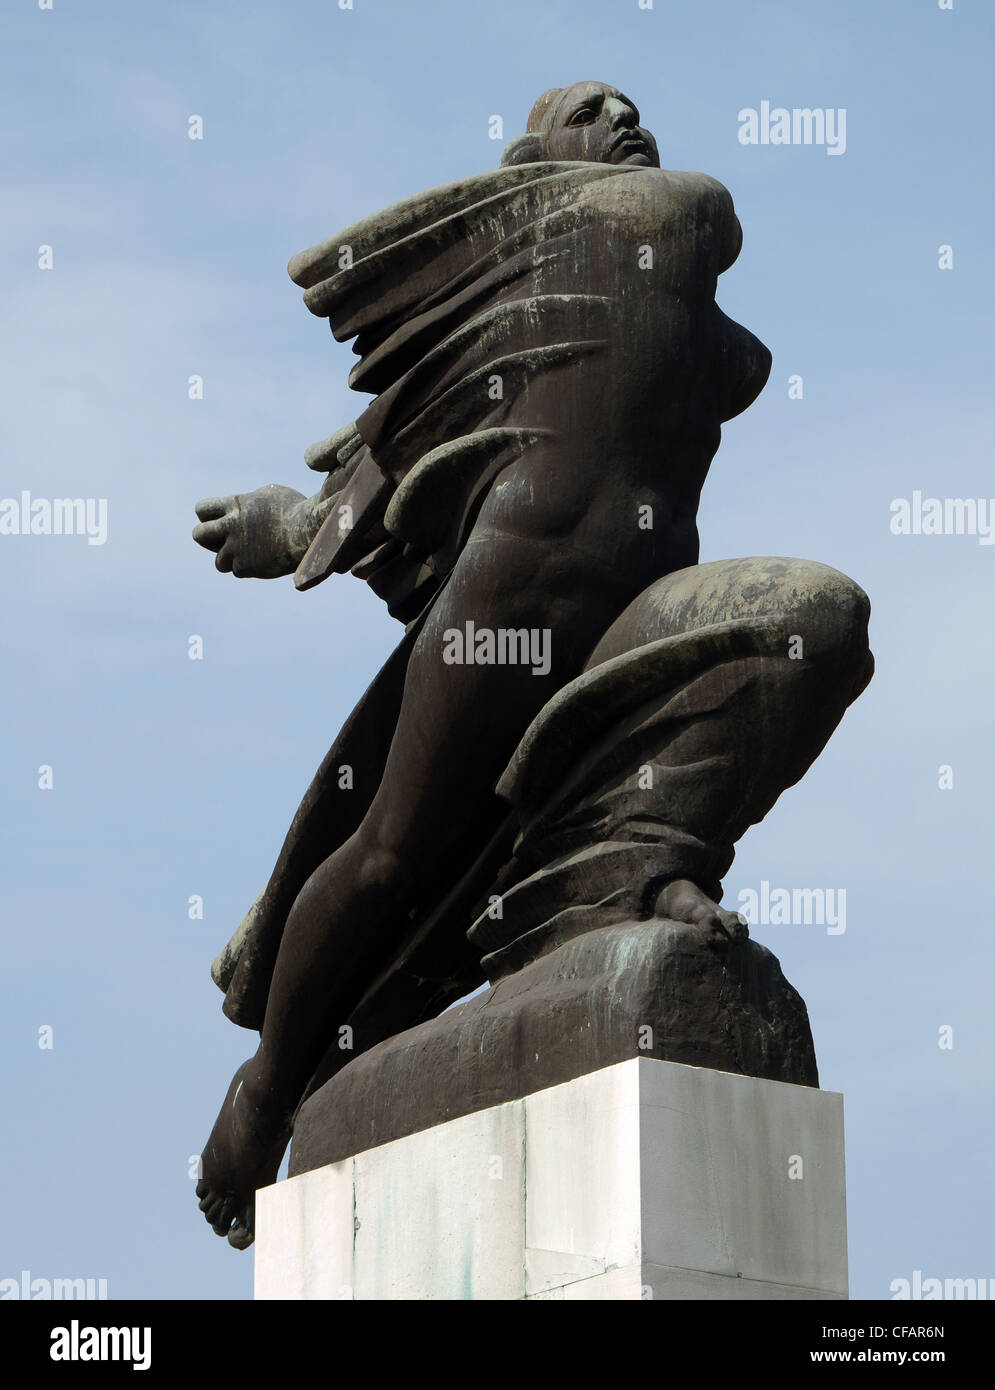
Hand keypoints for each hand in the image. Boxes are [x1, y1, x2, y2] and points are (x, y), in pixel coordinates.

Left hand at [193, 485, 309, 578]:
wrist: (308, 532)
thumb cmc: (296, 510)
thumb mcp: (272, 494)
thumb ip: (252, 501)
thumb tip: (247, 503)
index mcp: (235, 505)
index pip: (202, 510)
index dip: (208, 517)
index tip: (220, 520)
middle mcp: (230, 526)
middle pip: (199, 535)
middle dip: (208, 540)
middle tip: (223, 542)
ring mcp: (236, 548)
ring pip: (218, 562)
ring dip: (230, 560)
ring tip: (247, 555)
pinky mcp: (246, 566)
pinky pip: (238, 571)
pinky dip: (249, 568)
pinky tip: (263, 561)